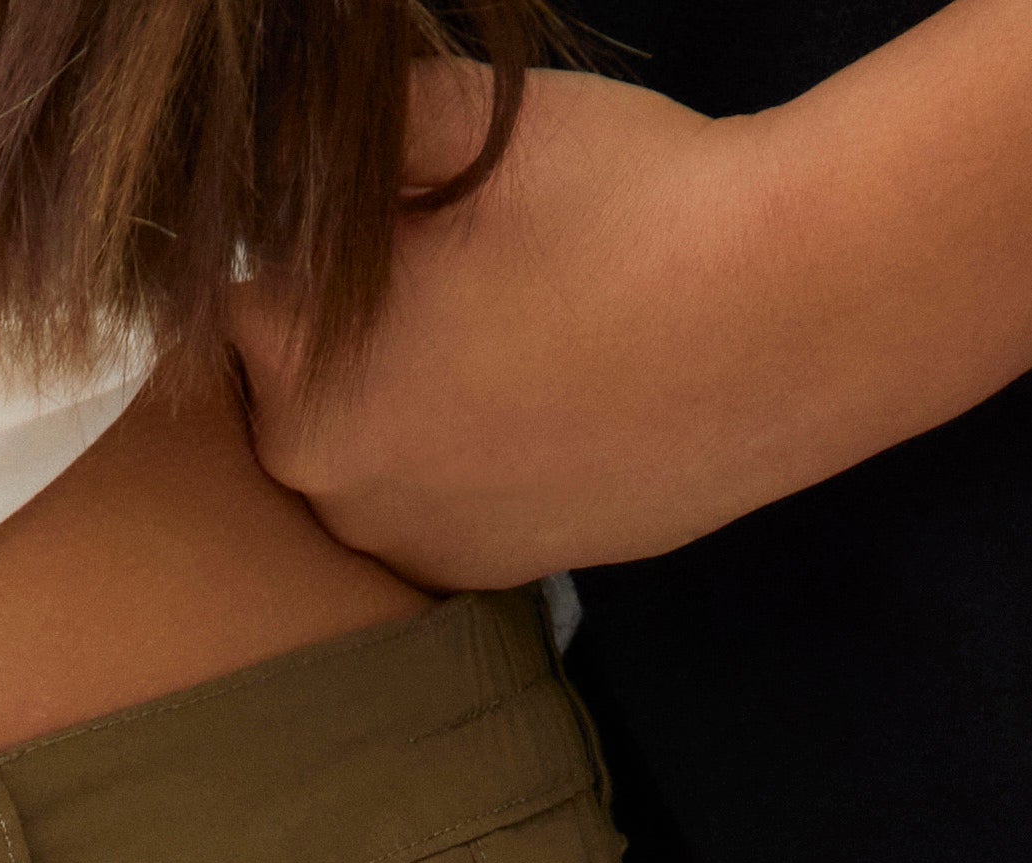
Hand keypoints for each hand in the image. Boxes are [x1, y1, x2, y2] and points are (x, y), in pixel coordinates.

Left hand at [231, 68, 805, 589]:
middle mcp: (337, 496)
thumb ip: (345, 132)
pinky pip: (453, 492)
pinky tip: (557, 382)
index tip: (395, 206)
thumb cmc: (619, 209)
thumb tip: (293, 136)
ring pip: (383, 442)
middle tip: (471, 258)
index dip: (313, 232)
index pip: (243, 289)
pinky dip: (485, 442)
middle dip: (357, 320)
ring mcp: (422, 548)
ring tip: (524, 319)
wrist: (789, 320)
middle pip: (303, 381)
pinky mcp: (502, 573)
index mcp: (298, 384)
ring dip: (422, 387)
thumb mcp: (461, 120)